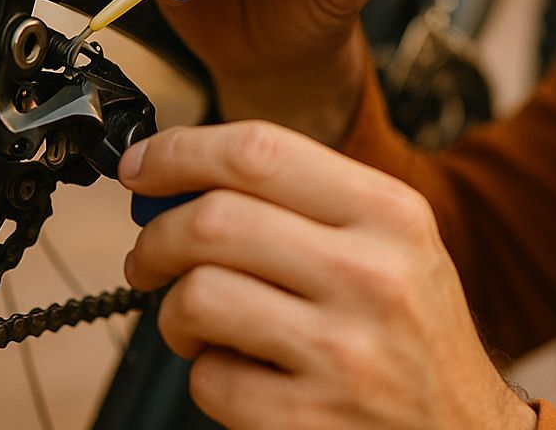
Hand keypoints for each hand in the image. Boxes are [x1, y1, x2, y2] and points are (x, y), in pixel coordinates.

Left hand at [119, 122, 536, 429]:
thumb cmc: (414, 332)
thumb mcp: (395, 244)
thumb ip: (306, 203)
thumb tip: (183, 181)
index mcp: (391, 214)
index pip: (260, 152)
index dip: (179, 152)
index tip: (142, 167)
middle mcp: (372, 275)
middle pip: (214, 220)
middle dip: (156, 237)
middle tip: (149, 256)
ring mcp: (341, 351)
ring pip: (197, 297)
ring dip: (172, 311)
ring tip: (196, 322)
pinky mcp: (306, 419)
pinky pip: (208, 379)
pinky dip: (206, 374)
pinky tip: (240, 371)